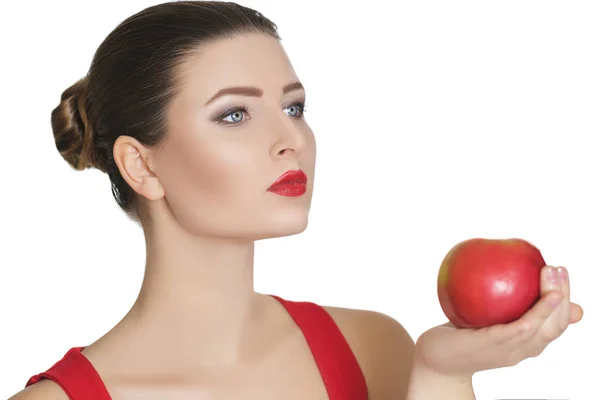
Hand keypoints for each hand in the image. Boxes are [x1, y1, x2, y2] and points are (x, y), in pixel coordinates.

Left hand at [414, 265, 583, 381]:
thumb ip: (499, 300)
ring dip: (554, 300)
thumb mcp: (483, 316)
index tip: (561, 274)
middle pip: (555, 326)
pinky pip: (520, 329)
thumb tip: (504, 267)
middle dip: (564, 296)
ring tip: (552, 273)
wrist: (436, 360)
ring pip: (544, 329)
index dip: (564, 300)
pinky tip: (542, 296)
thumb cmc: (459, 335)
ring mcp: (508, 351)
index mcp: (524, 343)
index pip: (555, 324)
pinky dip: (537, 313)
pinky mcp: (492, 346)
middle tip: (560, 268)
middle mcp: (522, 350)